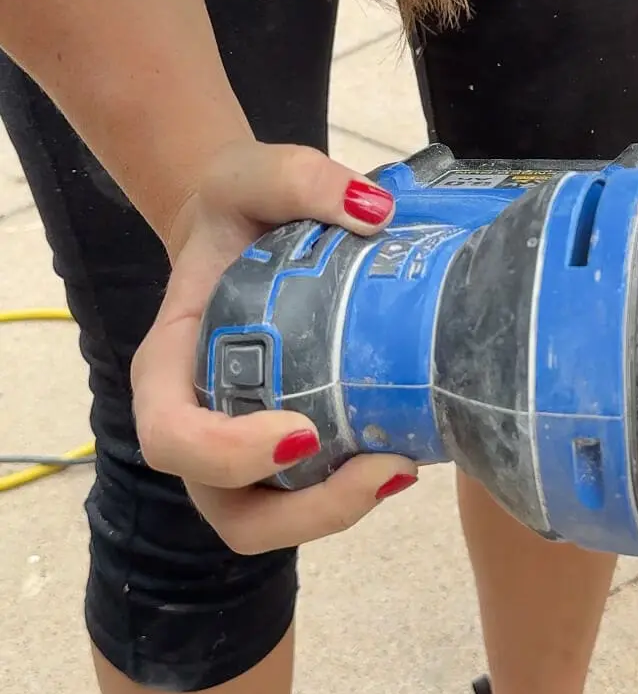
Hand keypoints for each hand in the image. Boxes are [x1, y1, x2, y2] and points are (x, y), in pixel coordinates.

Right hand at [132, 140, 416, 552]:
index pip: (171, 437)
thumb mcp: (256, 171)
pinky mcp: (292, 449)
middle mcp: (199, 421)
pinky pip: (312, 496)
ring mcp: (243, 447)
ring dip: (338, 513)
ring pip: (272, 522)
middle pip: (228, 510)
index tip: (300, 430)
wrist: (248, 224)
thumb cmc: (239, 205)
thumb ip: (302, 178)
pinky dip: (358, 492)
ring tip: (403, 467)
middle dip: (303, 513)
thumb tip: (373, 212)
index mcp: (171, 364)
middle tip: (380, 467)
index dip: (226, 454)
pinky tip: (410, 452)